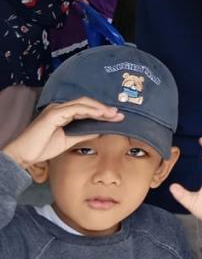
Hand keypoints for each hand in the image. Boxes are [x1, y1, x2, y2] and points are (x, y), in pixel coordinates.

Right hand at [3, 98, 120, 168]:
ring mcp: (57, 109)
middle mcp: (61, 108)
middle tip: (119, 115)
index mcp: (63, 113)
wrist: (24, 155)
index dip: (102, 112)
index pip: (86, 109)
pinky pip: (75, 109)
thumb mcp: (68, 141)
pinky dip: (89, 110)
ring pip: (83, 104)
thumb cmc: (42, 148)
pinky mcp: (54, 113)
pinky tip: (100, 114)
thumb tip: (99, 131)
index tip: (116, 118)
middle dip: (104, 108)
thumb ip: (82, 134)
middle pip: (87, 104)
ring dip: (100, 108)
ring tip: (113, 114)